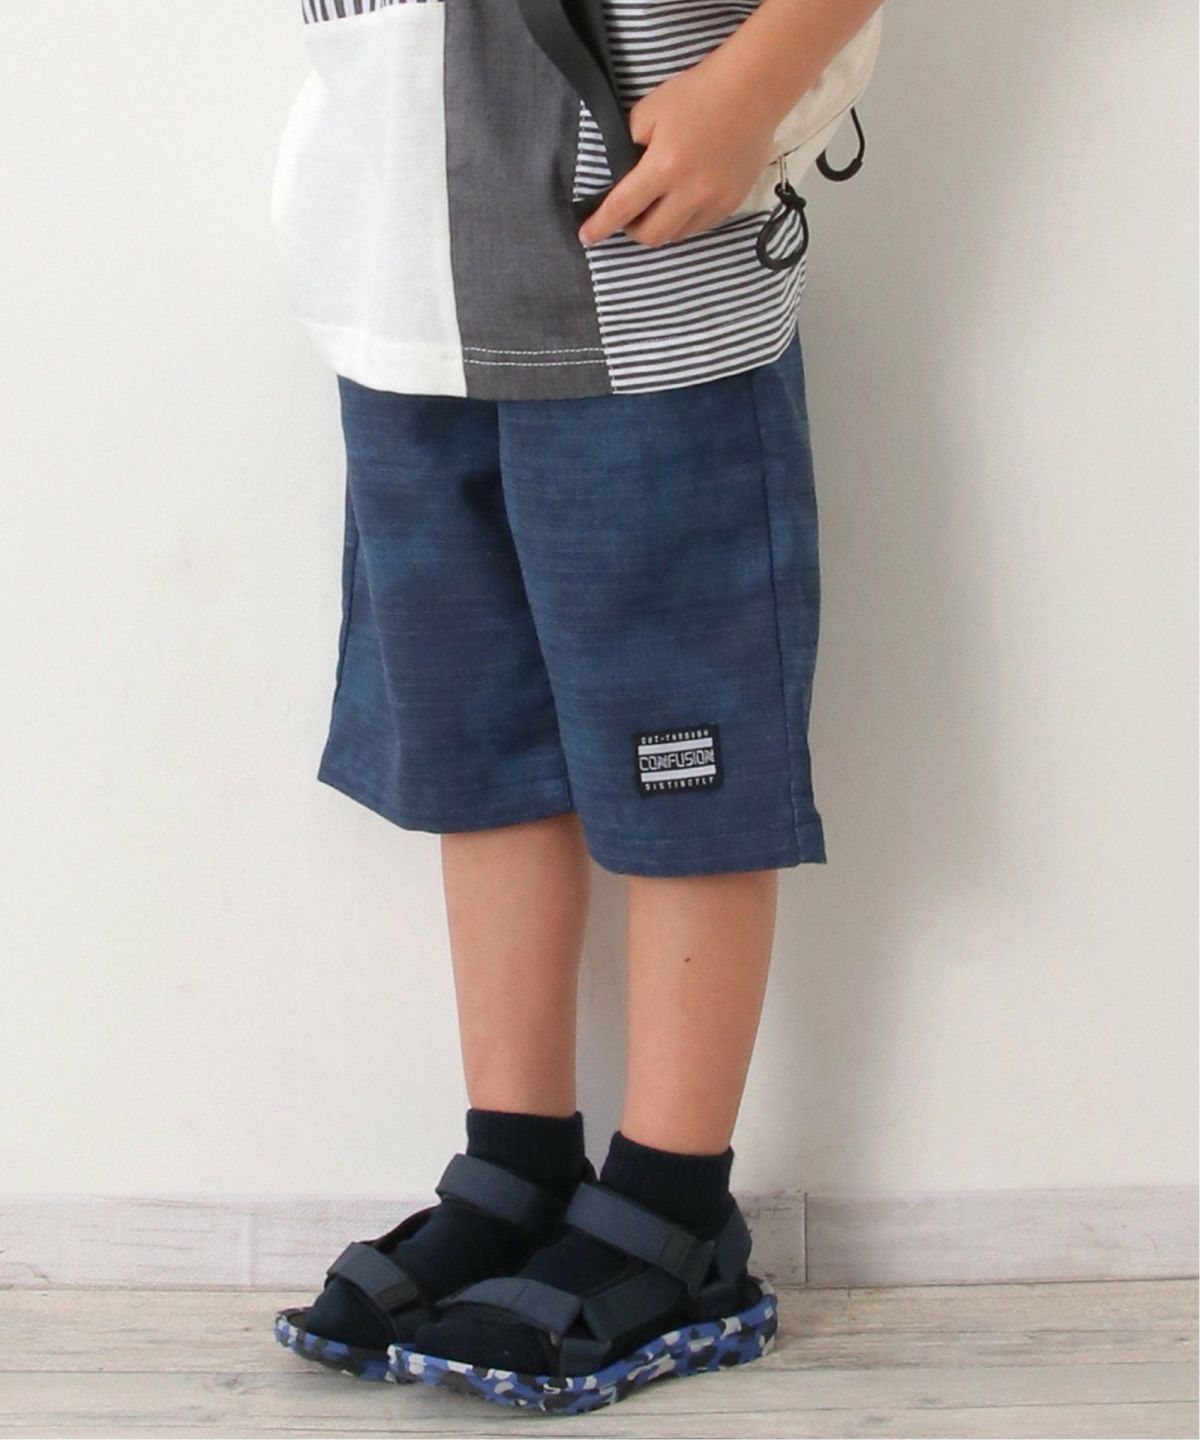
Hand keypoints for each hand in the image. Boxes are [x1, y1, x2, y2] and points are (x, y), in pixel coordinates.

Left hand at [577, 56, 778, 249]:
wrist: (752, 90)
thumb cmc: (697, 93)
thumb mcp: (649, 111)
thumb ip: (629, 145)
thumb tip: (623, 174)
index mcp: (663, 166)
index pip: (622, 207)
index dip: (600, 226)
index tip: (587, 236)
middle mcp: (690, 192)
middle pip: (652, 236)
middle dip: (634, 230)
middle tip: (631, 214)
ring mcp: (715, 201)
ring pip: (678, 235)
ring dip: (662, 226)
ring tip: (660, 205)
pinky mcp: (733, 202)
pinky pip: (701, 226)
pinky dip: (686, 220)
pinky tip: (685, 199)